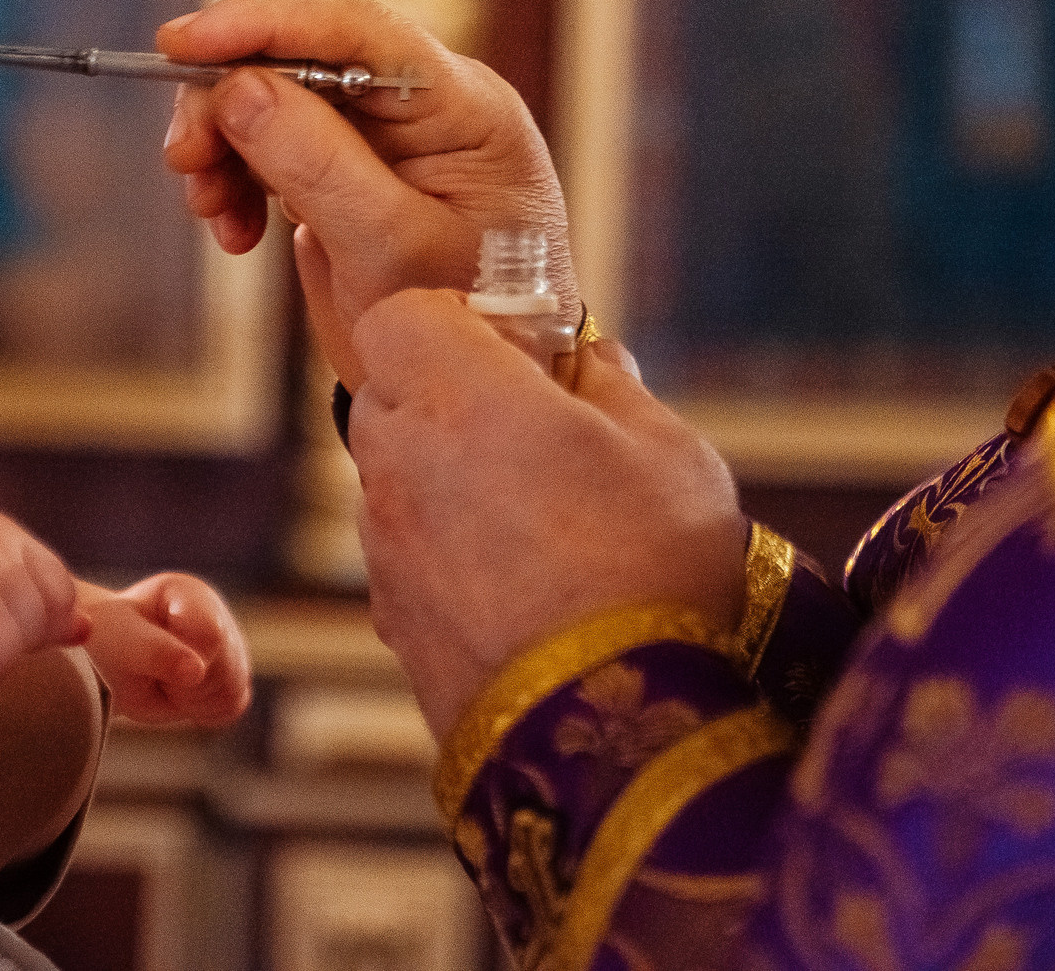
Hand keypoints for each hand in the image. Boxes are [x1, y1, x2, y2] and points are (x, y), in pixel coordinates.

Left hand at [81, 573, 251, 725]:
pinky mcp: (233, 675)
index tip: (147, 656)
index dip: (181, 661)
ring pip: (232, 690)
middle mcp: (217, 615)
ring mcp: (229, 645)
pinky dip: (202, 710)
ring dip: (191, 699)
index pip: (211, 636)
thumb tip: (196, 671)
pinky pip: (231, 705)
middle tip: (151, 672)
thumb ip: (156, 653)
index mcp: (190, 595)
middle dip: (184, 685)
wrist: (108, 665)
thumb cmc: (109, 643)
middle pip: (225, 668)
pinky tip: (179, 694)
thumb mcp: (121, 643)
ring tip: (163, 681)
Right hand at [158, 0, 572, 386]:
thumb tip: (237, 88)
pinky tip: (234, 229)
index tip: (183, 43)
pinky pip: (271, 144)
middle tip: (184, 160)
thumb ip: (319, 166)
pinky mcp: (347, 167)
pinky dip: (236, 178)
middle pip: (301, 57)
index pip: (357, 30)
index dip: (264, 23)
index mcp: (462, 105)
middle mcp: (422, 102)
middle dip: (227, 99)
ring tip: (212, 211)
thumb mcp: (392, 250)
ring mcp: (382, 133)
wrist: (480, 382)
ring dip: (224, 145)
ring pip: (273, 98)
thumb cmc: (470, 319)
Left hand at [348, 291, 747, 738]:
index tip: (517, 348)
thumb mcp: (669, 452)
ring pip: (393, 476)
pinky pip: (405, 552)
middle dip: (447, 394)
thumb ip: (613, 387)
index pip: (398, 315)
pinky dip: (446, 550)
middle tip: (532, 426)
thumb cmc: (653, 571)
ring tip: (540, 517)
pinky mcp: (390, 618)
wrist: (612, 739)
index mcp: (458, 397)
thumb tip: (588, 359)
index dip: (454, 318)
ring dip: (445, 476)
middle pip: (387, 392)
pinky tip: (523, 583)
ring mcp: (385, 547)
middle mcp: (398, 463)